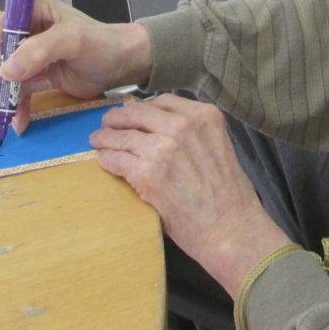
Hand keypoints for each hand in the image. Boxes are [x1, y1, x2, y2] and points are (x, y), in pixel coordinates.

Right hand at [0, 0, 151, 131]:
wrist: (122, 64)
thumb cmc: (102, 44)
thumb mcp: (73, 40)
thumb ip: (40, 50)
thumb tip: (6, 70)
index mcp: (29, 7)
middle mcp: (23, 26)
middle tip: (0, 99)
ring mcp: (26, 52)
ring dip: (2, 96)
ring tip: (9, 116)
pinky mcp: (32, 74)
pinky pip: (14, 90)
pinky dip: (15, 106)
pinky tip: (20, 121)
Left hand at [90, 94, 289, 293]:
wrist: (231, 228)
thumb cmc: (228, 194)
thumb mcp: (218, 146)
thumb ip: (194, 132)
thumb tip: (160, 129)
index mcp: (204, 116)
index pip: (162, 101)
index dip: (142, 107)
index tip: (132, 113)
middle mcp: (183, 126)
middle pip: (137, 113)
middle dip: (118, 118)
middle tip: (107, 124)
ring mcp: (163, 149)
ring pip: (122, 136)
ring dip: (106, 139)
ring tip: (98, 142)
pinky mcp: (146, 174)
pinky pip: (116, 159)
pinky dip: (106, 159)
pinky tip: (104, 161)